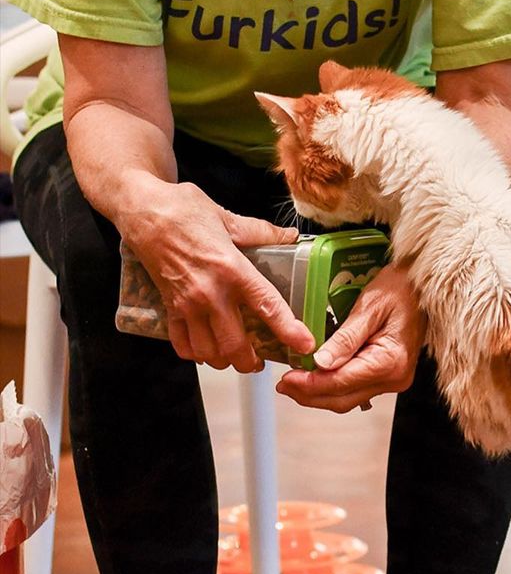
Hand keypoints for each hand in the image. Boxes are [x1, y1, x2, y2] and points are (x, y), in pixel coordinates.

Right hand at [120, 181, 314, 371]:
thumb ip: (262, 232)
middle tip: (260, 362)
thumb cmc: (184, 211)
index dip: (289, 330)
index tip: (305, 345)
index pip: (267, 306)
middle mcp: (211, 293)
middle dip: (251, 362)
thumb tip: (290, 237)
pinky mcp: (168, 307)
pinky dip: (195, 354)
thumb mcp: (229, 218)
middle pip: (234, 344)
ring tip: (233, 358)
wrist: (142, 212)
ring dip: (223, 360)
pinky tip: (205, 349)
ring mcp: (187, 304)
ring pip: (208, 351)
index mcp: (232, 269)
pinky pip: (182, 344)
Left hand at [274, 263, 425, 412]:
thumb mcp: (370, 306)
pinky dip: (334, 388)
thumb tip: (320, 363)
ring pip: (348, 399)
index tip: (285, 379)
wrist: (424, 285)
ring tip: (294, 384)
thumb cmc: (401, 287)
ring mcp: (394, 380)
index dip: (310, 384)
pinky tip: (317, 378)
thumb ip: (345, 338)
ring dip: (319, 394)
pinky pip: (357, 390)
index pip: (341, 382)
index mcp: (390, 361)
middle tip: (282, 385)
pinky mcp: (390, 376)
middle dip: (309, 395)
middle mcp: (394, 378)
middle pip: (343, 399)